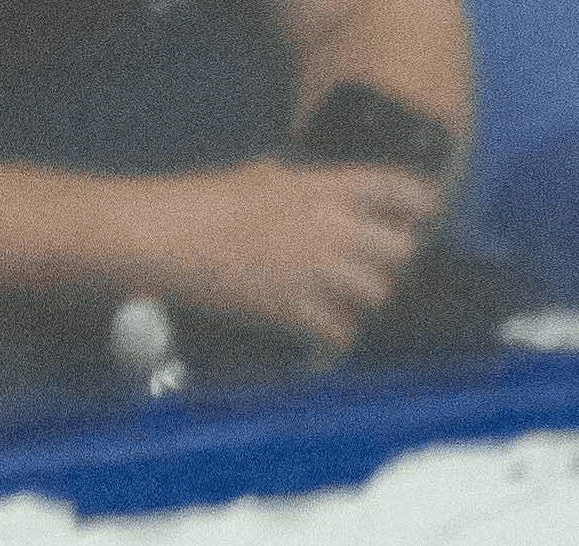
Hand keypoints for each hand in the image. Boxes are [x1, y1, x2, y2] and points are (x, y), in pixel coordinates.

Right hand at [116, 158, 441, 359]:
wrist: (159, 234)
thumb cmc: (202, 202)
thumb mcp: (265, 175)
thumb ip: (311, 186)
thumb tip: (338, 193)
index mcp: (322, 187)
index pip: (401, 190)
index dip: (419, 207)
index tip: (418, 218)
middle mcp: (330, 227)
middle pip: (402, 250)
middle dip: (389, 262)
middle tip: (368, 267)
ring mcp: (316, 270)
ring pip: (378, 293)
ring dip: (362, 299)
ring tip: (336, 299)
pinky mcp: (295, 309)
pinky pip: (344, 333)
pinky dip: (335, 336)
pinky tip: (318, 329)